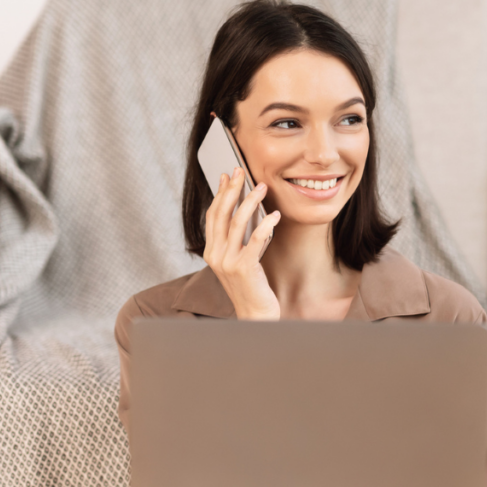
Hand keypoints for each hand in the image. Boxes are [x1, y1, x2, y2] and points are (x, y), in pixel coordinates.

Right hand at [203, 167, 281, 319]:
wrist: (255, 314)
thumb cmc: (251, 287)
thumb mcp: (239, 261)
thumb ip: (237, 241)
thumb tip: (245, 212)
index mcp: (211, 252)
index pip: (213, 216)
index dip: (220, 194)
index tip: (227, 176)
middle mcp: (215, 255)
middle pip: (221, 214)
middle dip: (231, 190)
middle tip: (241, 171)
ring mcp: (227, 262)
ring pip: (237, 223)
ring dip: (250, 201)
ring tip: (262, 187)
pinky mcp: (244, 268)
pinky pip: (255, 239)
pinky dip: (266, 224)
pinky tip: (275, 215)